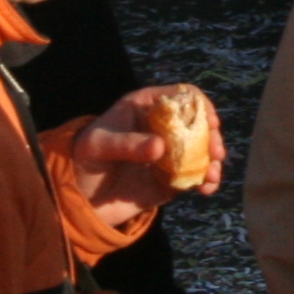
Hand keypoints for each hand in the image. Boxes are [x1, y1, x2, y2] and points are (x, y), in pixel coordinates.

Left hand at [69, 85, 218, 220]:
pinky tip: (206, 188)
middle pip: (199, 123)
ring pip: (201, 150)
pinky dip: (204, 180)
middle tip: (216, 153)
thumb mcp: (98, 146)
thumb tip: (160, 147)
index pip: (182, 96)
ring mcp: (169, 152)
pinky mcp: (171, 176)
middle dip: (211, 137)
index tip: (210, 122)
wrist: (77, 197)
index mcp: (147, 106)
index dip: (200, 105)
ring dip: (212, 161)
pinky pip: (194, 174)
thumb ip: (127, 144)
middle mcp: (163, 126)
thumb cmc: (84, 159)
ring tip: (212, 176)